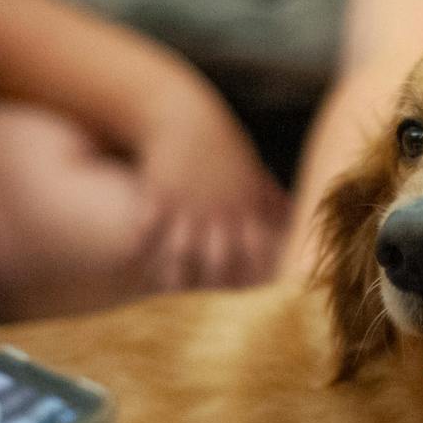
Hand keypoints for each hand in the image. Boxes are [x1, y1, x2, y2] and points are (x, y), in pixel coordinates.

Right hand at [134, 97, 288, 292]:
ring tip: (167, 290)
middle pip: (218, 256)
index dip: (254, 270)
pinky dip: (139, 243)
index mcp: (243, 204)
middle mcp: (217, 208)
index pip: (254, 246)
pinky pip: (148, 226)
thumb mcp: (249, 167)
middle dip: (214, 282)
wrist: (185, 115)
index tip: (252, 293)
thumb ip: (268, 196)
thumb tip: (291, 211)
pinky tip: (131, 258)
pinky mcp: (159, 193)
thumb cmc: (220, 143)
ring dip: (174, 271)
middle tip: (206, 306)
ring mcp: (187, 203)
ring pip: (182, 248)